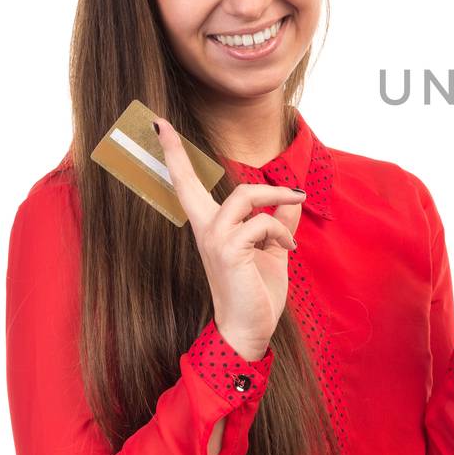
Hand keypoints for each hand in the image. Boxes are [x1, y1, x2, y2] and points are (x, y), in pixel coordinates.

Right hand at [153, 116, 305, 359]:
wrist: (249, 330)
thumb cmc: (256, 293)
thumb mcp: (272, 251)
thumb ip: (279, 223)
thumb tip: (292, 200)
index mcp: (211, 228)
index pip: (188, 186)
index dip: (174, 156)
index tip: (159, 125)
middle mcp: (205, 230)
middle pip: (190, 183)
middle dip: (175, 154)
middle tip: (162, 124)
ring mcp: (214, 240)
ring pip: (244, 196)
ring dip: (276, 198)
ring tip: (295, 206)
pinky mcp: (228, 250)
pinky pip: (261, 223)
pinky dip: (281, 231)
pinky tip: (289, 248)